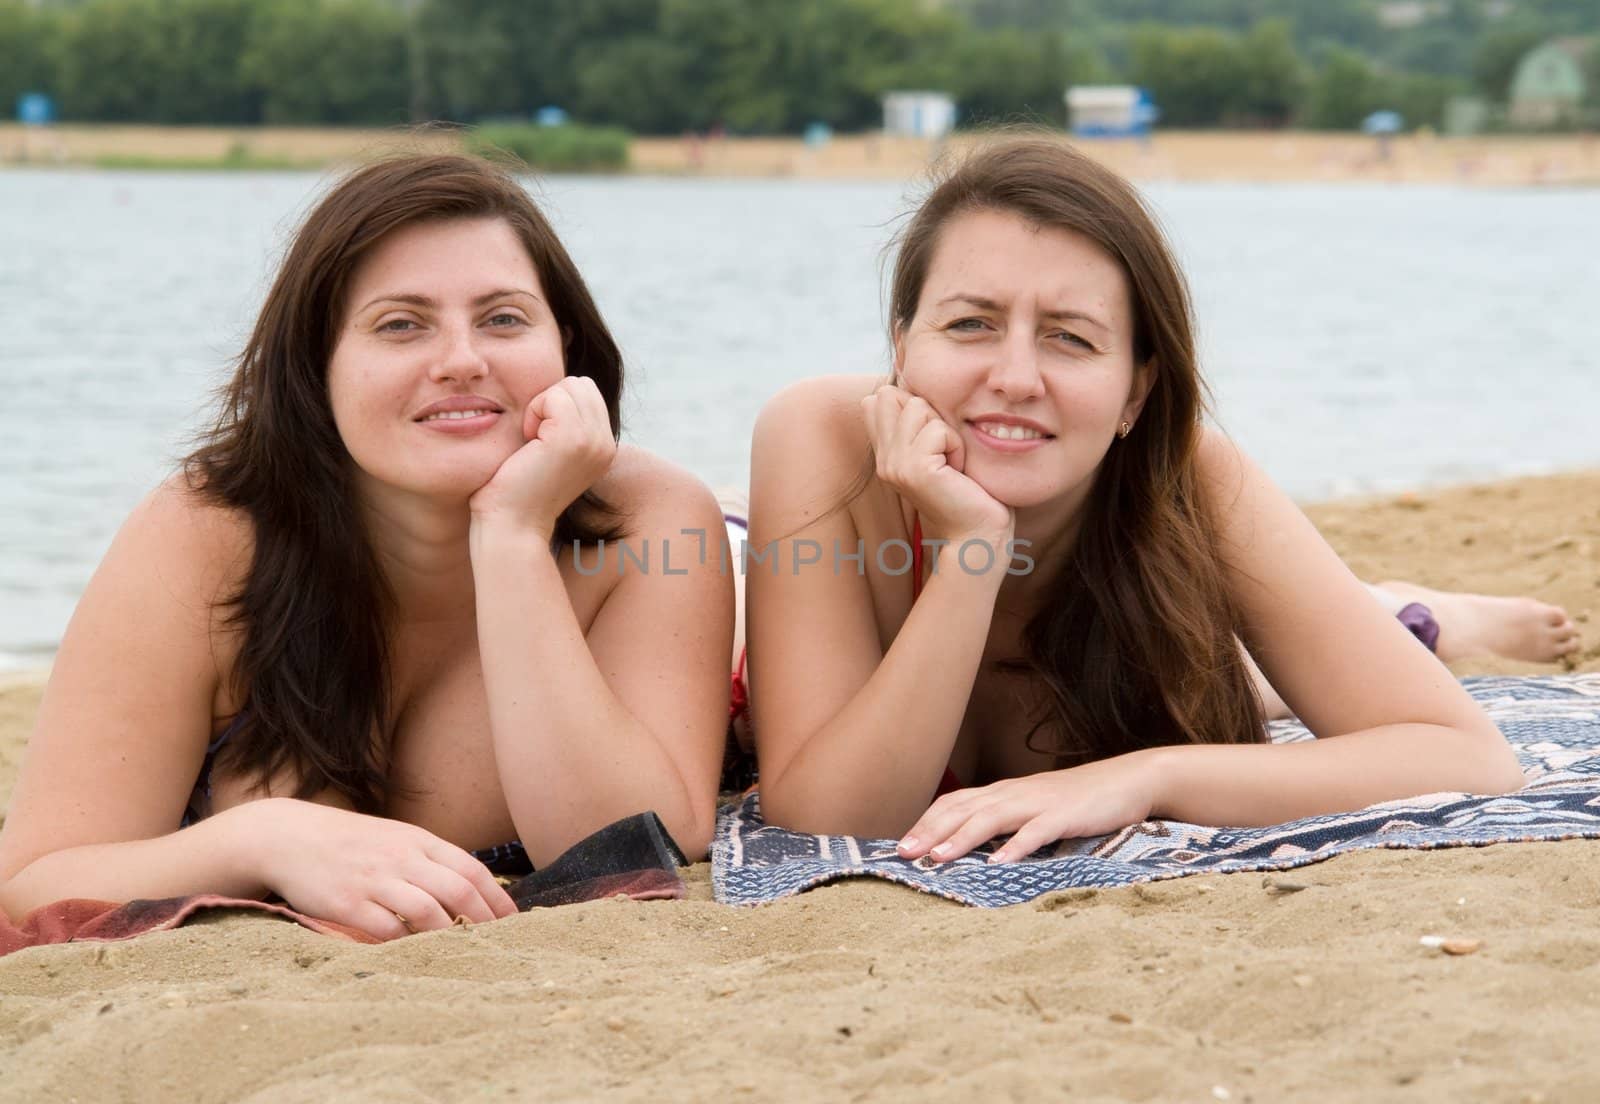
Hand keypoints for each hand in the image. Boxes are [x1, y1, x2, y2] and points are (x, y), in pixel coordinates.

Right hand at [236, 799, 518, 940]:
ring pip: (428, 911)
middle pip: (458, 891)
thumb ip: (430, 859)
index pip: (471, 869)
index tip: (513, 923)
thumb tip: (472, 887)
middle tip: (497, 945)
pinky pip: (386, 929)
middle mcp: (401, 857)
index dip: (497, 898)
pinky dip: (407, 944)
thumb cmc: (351, 842)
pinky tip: (416, 954)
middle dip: (484, 920)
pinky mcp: (347, 904)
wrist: (288, 836)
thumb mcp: (396, 838)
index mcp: (418, 841)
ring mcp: (374, 880)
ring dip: (450, 935)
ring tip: (463, 953)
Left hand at [469, 376, 616, 537]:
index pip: (587, 392)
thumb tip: (560, 390)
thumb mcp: (554, 452)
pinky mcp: (573, 438)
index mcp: (605, 447)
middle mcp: (607, 444)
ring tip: (534, 442)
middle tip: (536, 439)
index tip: (543, 441)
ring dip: (542, 406)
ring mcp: (594, 441)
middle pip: (581, 384)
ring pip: (569, 386)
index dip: (557, 406)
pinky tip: (529, 443)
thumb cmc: (518, 489)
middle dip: (552, 401)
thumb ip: (566, 424)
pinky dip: (533, 412)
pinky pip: (553, 395)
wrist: (512, 524)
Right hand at [861, 384, 1012, 547]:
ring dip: (945, 430)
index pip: (877, 399)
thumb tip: (900, 384)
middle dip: (930, 414)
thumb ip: (916, 423)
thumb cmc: (967, 491)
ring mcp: (894, 465)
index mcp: (884, 454)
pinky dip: (956, 445)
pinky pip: (938, 429)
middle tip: (944, 451)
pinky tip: (958, 471)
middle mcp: (883, 460)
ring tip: (951, 461)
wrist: (976, 533)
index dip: (911, 404)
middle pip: (895, 396)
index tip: (933, 440)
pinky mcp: (913, 470)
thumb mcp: (937, 449)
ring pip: (917, 407)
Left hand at [895, 752, 1162, 864]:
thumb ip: (1005, 822)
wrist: (1129, 780)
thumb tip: (971, 845)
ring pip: (991, 818)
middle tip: (902, 855)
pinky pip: (1036, 831)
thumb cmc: (1078, 800)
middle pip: (963, 809)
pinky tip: (998, 865)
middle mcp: (1014, 793)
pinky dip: (1015, 847)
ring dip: (961, 838)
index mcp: (1004, 792)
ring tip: (937, 858)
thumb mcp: (1034, 809)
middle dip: (930, 832)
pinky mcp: (1065, 815)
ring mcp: (1039, 802)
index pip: (954, 803)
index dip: (925, 822)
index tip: (899, 846)